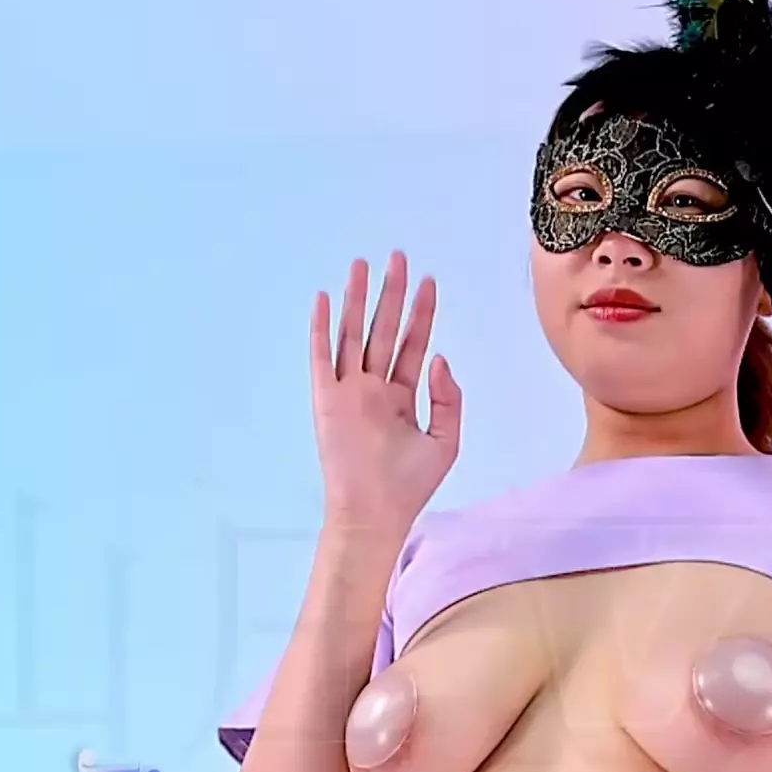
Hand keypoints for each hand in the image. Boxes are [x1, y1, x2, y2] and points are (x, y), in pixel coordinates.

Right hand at [310, 252, 461, 536]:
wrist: (374, 514)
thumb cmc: (408, 487)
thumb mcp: (445, 441)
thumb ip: (448, 398)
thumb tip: (440, 358)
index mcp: (400, 396)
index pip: (412, 345)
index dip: (422, 313)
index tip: (429, 282)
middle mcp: (373, 388)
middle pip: (383, 330)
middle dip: (392, 294)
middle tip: (398, 257)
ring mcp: (348, 392)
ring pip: (353, 335)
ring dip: (357, 300)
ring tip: (362, 265)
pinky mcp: (326, 400)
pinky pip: (322, 356)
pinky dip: (322, 328)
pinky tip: (326, 299)